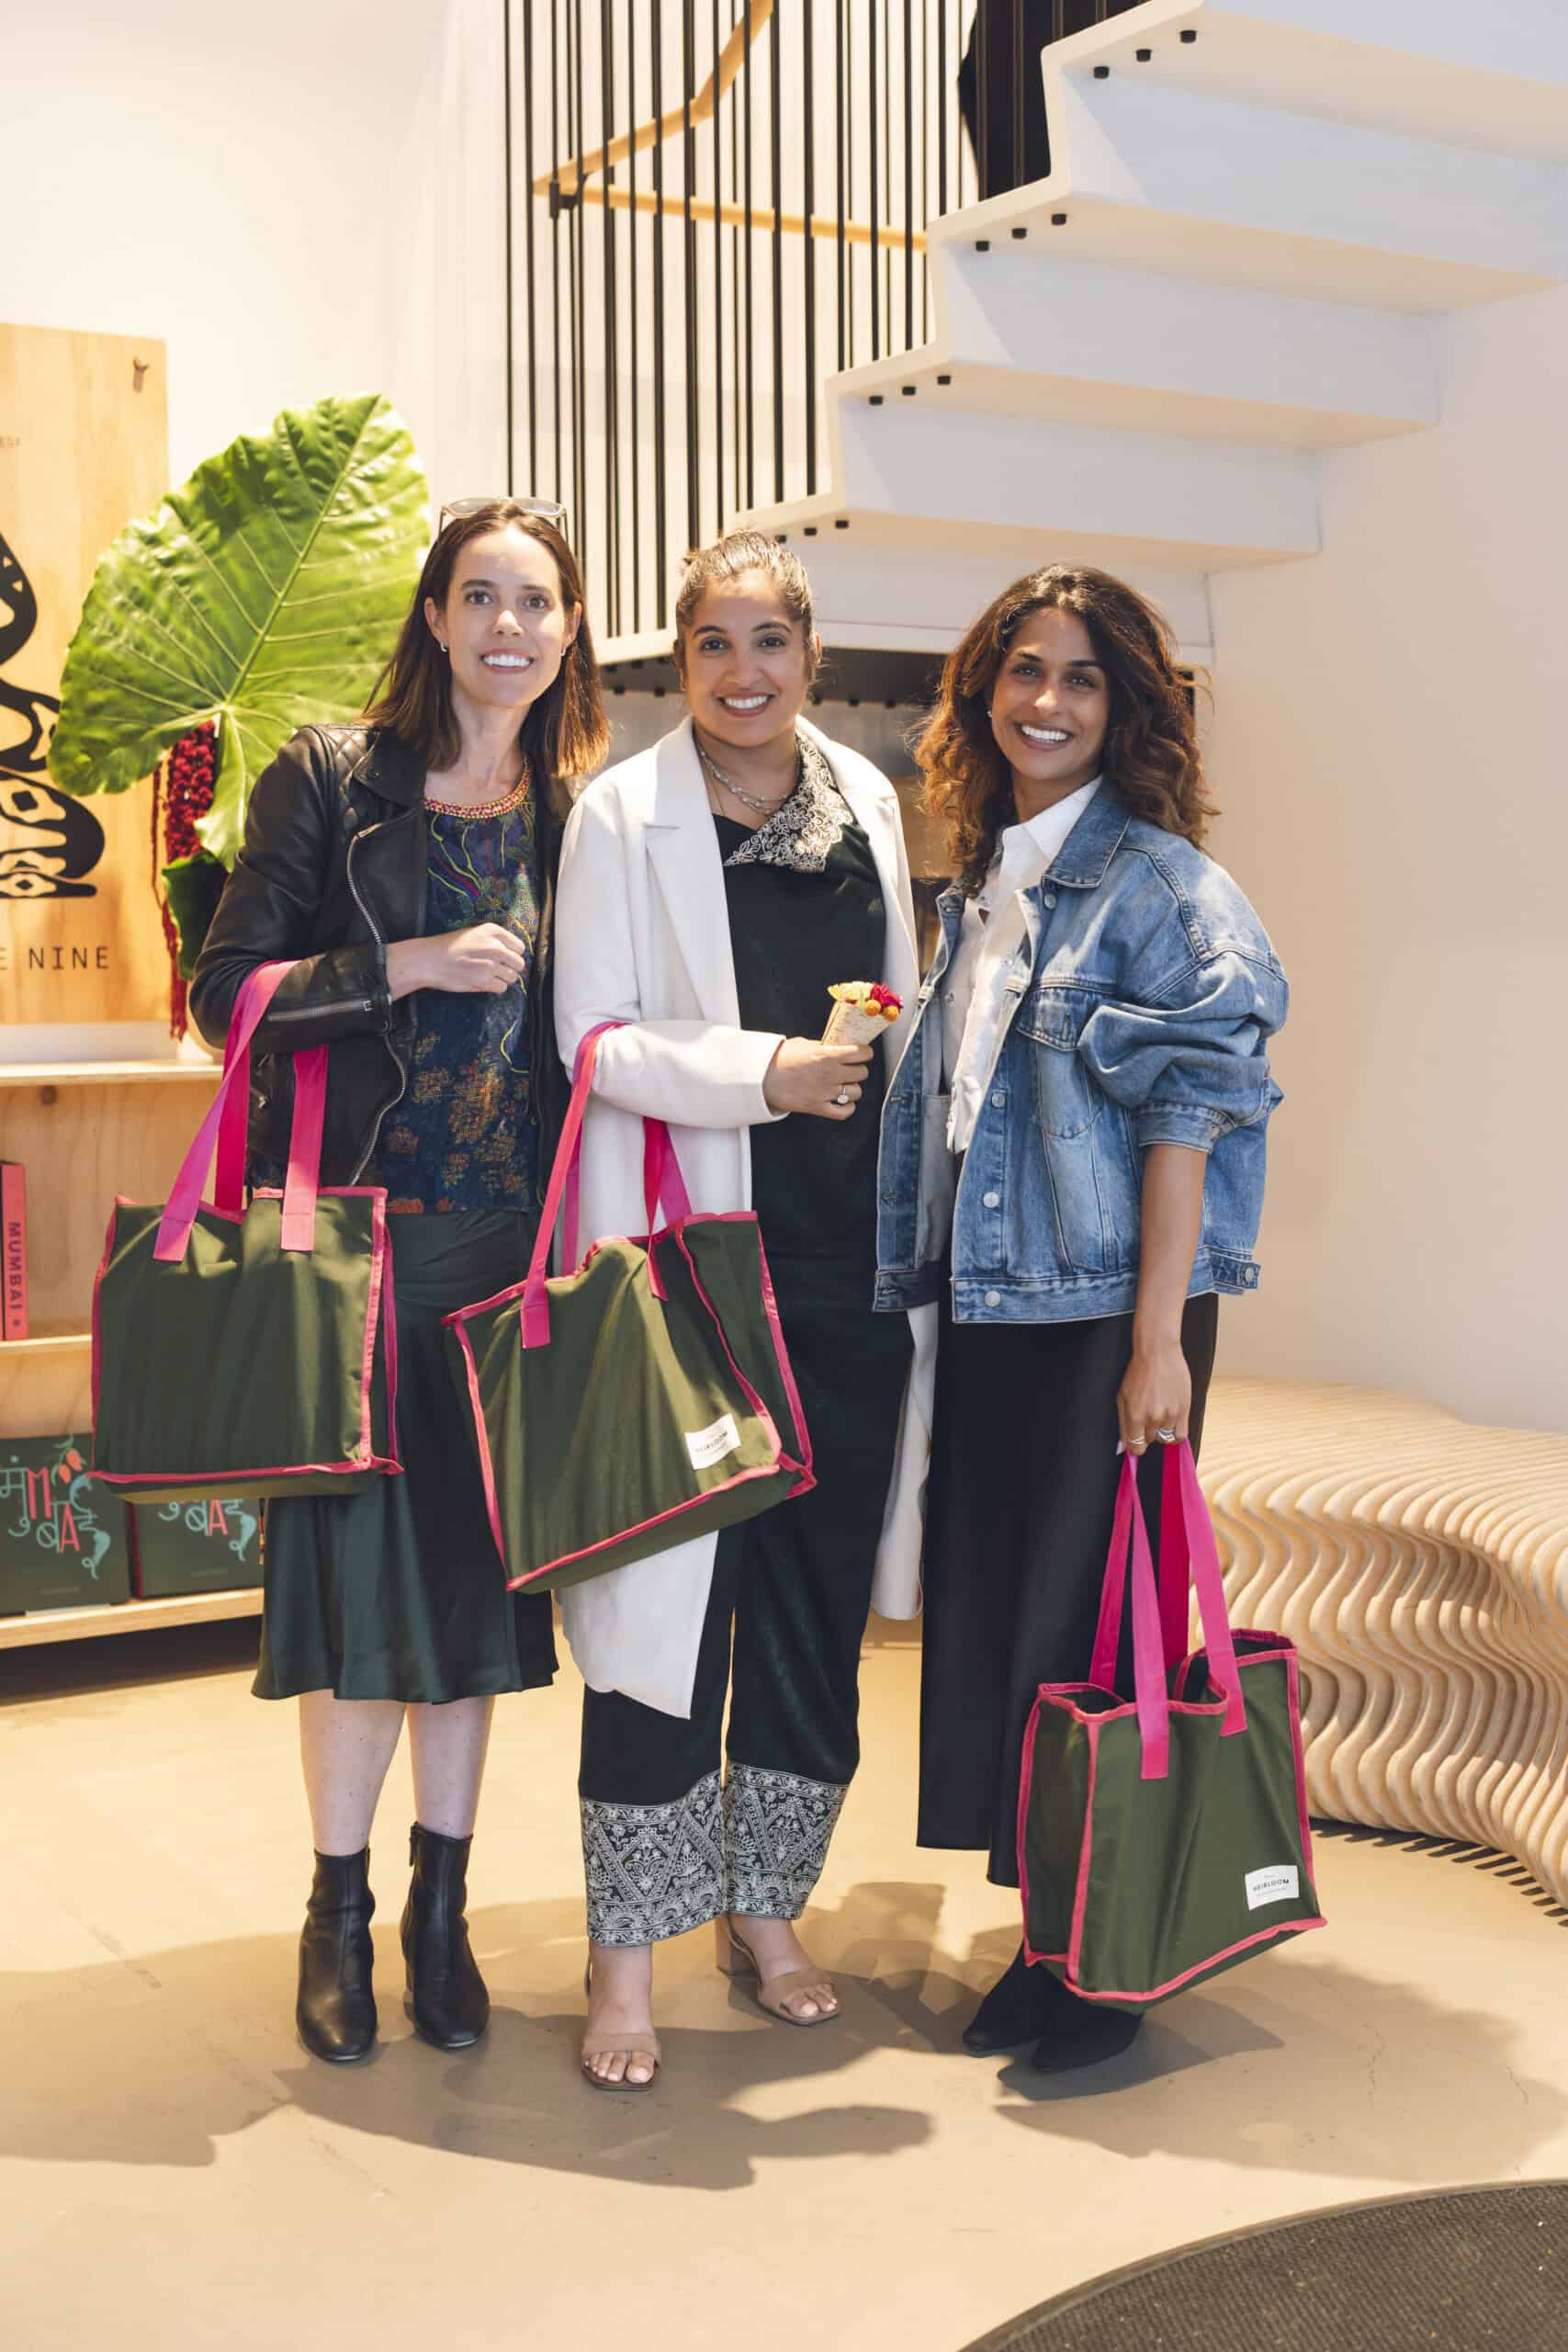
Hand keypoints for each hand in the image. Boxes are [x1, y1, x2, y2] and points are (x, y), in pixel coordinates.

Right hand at [386, 924, 525, 999]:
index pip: (519, 947)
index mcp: (492, 931)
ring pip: (512, 977)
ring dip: (503, 979)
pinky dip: (495, 988)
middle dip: (511, 968)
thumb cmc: (449, 946)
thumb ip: (493, 940)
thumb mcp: (473, 933)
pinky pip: (502, 988)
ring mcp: (490, 965)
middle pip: (519, 963)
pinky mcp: (484, 981)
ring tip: (489, 976)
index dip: (514, 954)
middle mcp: (495, 947)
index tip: (505, 959)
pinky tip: (484, 983)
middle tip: (499, 970)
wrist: (430, 960)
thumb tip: (510, 953)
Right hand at [762, 1037, 873, 1120]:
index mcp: (827, 1055)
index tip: (863, 1054)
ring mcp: (825, 1092)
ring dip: (853, 1088)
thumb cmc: (779, 1060)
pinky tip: (844, 1102)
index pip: (862, 1054)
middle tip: (851, 1068)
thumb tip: (836, 1046)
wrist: (762, 1078)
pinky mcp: (818, 1107)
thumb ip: (823, 1046)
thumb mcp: (803, 1044)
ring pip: (857, 1092)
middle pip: (862, 1073)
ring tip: (844, 1085)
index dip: (865, 1053)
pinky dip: (848, 1108)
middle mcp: (830, 1074)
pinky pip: (844, 1112)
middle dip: (858, 1069)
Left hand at [1117, 1334, 1190, 1454]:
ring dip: (1161, 1430)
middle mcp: (1153, 1418)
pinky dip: (1175, 1434)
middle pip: (1150, 1441)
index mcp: (1135, 1416)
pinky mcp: (1184, 1409)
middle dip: (1147, 1432)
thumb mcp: (1122, 1397)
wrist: (1158, 1353)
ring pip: (1165, 1439)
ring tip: (1160, 1413)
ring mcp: (1170, 1415)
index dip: (1136, 1446)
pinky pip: (1181, 1436)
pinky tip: (1171, 1423)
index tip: (1137, 1440)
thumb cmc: (1138, 1372)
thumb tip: (1124, 1448)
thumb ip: (1123, 1424)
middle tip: (1148, 1415)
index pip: (1136, 1448)